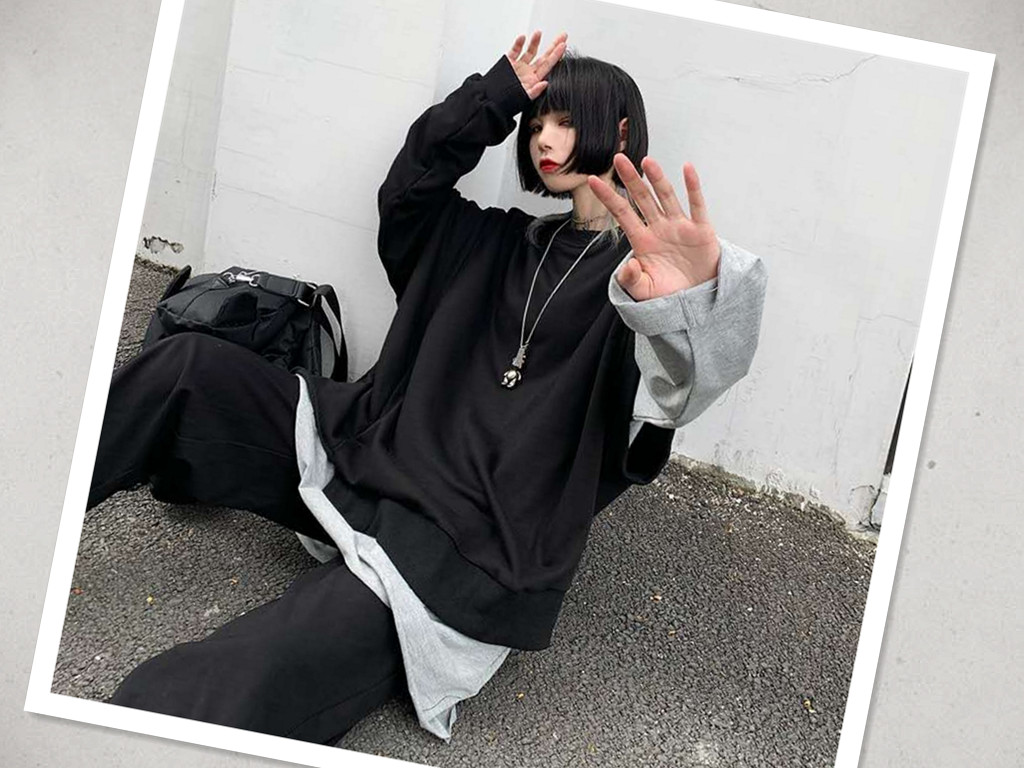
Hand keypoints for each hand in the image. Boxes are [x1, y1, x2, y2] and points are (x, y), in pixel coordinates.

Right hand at [506, 31, 567, 99]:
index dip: (556, 56)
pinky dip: (518, 44)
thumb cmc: (506, 102)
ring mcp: (519, 67)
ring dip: (535, 42)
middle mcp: (528, 72)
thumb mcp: (522, 98)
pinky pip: (515, 51)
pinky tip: (522, 38)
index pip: (548, 66)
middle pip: (543, 57)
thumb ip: (534, 92)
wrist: (491, 99)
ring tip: (539, 33)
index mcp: (534, 80)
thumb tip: (545, 84)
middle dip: (553, 46)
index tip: (563, 46)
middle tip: (562, 36)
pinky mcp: (508, 63)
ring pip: (530, 52)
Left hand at [589, 156, 720, 300]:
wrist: (697, 301)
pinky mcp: (700, 230)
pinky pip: (696, 205)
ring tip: (646, 161)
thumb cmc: (670, 294)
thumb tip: (627, 266)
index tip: (592, 180)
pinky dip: (693, 187)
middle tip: (618, 158)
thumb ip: (631, 280)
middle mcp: (659, 228)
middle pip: (641, 198)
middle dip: (630, 179)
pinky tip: (687, 169)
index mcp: (642, 241)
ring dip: (657, 178)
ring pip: (666, 197)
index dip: (608, 197)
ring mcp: (679, 226)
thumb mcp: (644, 291)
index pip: (622, 213)